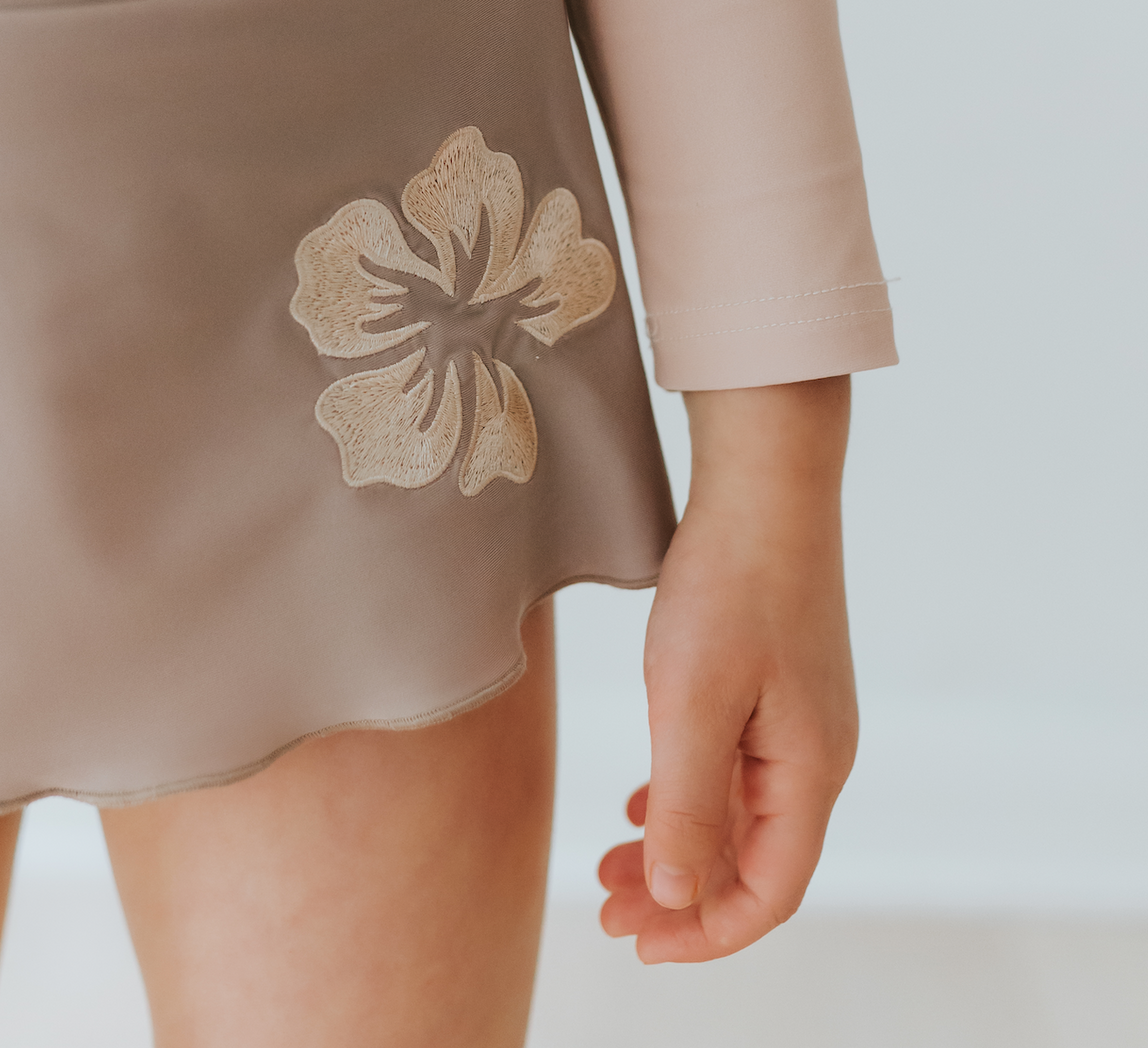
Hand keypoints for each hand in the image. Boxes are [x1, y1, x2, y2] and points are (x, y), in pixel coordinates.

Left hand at [599, 378, 857, 961]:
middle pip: (753, 860)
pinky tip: (644, 802)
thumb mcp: (693, 700)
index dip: (704, 933)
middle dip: (680, 896)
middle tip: (605, 908)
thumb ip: (689, 806)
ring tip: (610, 864)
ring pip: (739, 815)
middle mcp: (817, 755)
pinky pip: (737, 770)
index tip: (636, 940)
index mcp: (811, 770)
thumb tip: (680, 899)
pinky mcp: (777, 685)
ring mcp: (800, 719)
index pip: (769, 892)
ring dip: (679, 848)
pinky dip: (690, 797)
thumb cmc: (732, 582)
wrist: (764, 481)